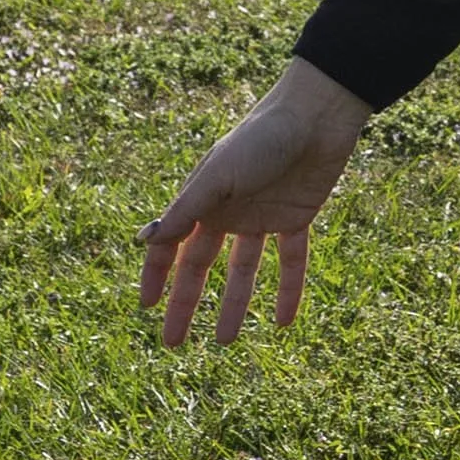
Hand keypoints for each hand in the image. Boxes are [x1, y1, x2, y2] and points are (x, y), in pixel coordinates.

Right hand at [137, 59, 372, 347]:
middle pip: (203, 266)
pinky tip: (285, 322)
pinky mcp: (297, 217)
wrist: (317, 115)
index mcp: (204, 200)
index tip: (145, 307)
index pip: (172, 245)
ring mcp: (263, 216)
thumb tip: (142, 241)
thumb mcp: (219, 175)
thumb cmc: (263, 137)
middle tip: (174, 344)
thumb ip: (185, 211)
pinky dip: (289, 290)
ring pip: (244, 270)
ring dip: (236, 304)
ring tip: (226, 341)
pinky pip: (291, 261)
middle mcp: (230, 211)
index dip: (156, 275)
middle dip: (187, 303)